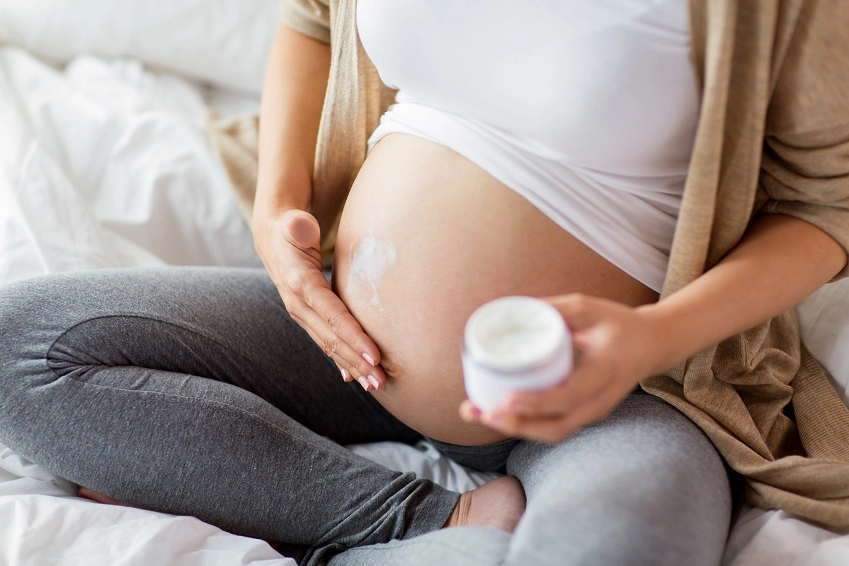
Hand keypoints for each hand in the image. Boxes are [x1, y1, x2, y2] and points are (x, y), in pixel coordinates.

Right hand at [254, 208, 384, 390]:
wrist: (271, 239)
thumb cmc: (291, 228)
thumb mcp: (293, 222)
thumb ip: (298, 226)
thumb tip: (301, 227)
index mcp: (300, 284)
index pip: (332, 315)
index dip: (354, 336)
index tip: (375, 354)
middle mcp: (299, 305)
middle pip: (332, 338)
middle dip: (357, 361)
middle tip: (381, 380)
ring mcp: (302, 314)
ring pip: (329, 345)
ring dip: (352, 366)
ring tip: (375, 384)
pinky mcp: (307, 318)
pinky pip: (325, 342)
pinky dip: (341, 361)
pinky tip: (355, 378)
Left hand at [460, 294, 663, 441]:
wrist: (652, 345)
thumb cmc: (618, 323)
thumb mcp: (589, 308)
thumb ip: (553, 309)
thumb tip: (510, 309)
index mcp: (606, 370)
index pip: (570, 395)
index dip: (537, 402)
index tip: (507, 399)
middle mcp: (601, 399)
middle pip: (557, 427)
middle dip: (516, 425)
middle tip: (481, 411)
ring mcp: (594, 412)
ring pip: (552, 433)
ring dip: (513, 428)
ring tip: (476, 413)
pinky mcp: (584, 414)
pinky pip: (553, 427)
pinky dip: (523, 424)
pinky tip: (494, 413)